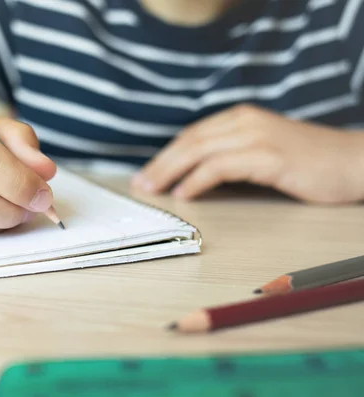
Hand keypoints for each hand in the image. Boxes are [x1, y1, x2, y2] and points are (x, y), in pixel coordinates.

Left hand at [132, 104, 363, 203]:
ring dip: (169, 172)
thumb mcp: (263, 152)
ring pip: (198, 151)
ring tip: (152, 189)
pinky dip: (197, 181)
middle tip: (139, 183)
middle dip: (159, 163)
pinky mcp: (268, 156)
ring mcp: (256, 136)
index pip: (191, 135)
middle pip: (189, 141)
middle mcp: (244, 121)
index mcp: (241, 118)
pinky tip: (183, 194)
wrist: (355, 162)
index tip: (147, 173)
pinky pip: (220, 167)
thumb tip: (195, 178)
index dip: (165, 155)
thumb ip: (232, 157)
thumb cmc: (309, 162)